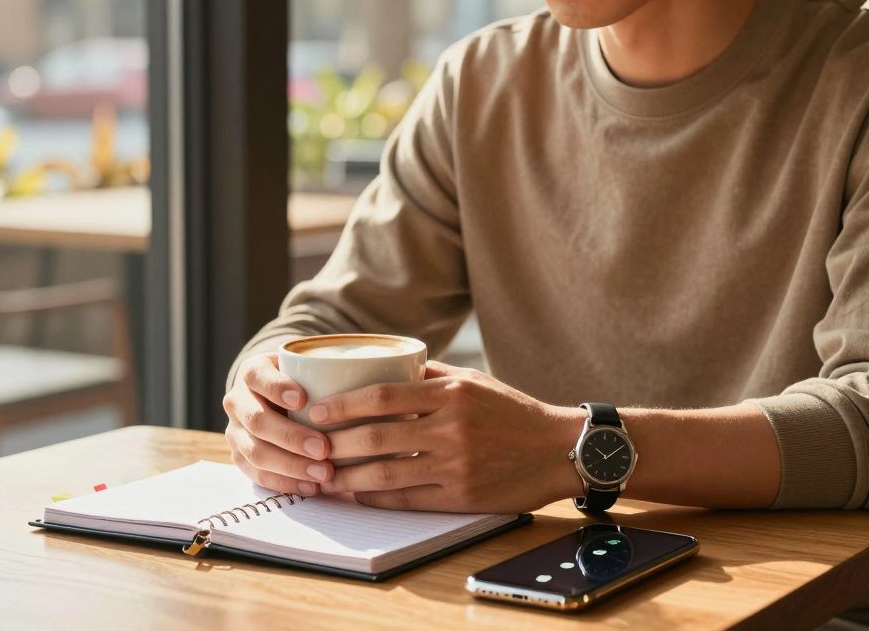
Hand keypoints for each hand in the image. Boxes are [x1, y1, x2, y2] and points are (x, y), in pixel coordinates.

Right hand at [222, 353, 332, 496]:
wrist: (277, 399)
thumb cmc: (302, 380)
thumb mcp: (308, 368)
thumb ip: (325, 371)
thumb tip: (368, 370)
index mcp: (252, 372)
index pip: (256, 376)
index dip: (276, 388)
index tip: (303, 400)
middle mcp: (237, 401)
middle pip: (257, 420)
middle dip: (291, 437)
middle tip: (324, 448)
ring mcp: (235, 432)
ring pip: (255, 452)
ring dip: (291, 466)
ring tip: (324, 473)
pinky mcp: (241, 458)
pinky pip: (258, 476)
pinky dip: (286, 482)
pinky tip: (312, 487)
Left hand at [311, 361, 583, 512]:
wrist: (558, 450)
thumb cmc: (513, 412)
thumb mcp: (474, 381)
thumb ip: (429, 375)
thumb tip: (384, 368)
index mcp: (451, 394)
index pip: (384, 396)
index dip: (344, 405)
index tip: (318, 410)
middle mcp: (451, 429)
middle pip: (377, 438)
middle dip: (336, 445)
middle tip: (310, 446)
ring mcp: (455, 466)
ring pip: (385, 475)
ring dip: (348, 477)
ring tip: (323, 475)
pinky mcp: (461, 497)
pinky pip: (407, 500)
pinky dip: (376, 499)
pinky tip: (357, 494)